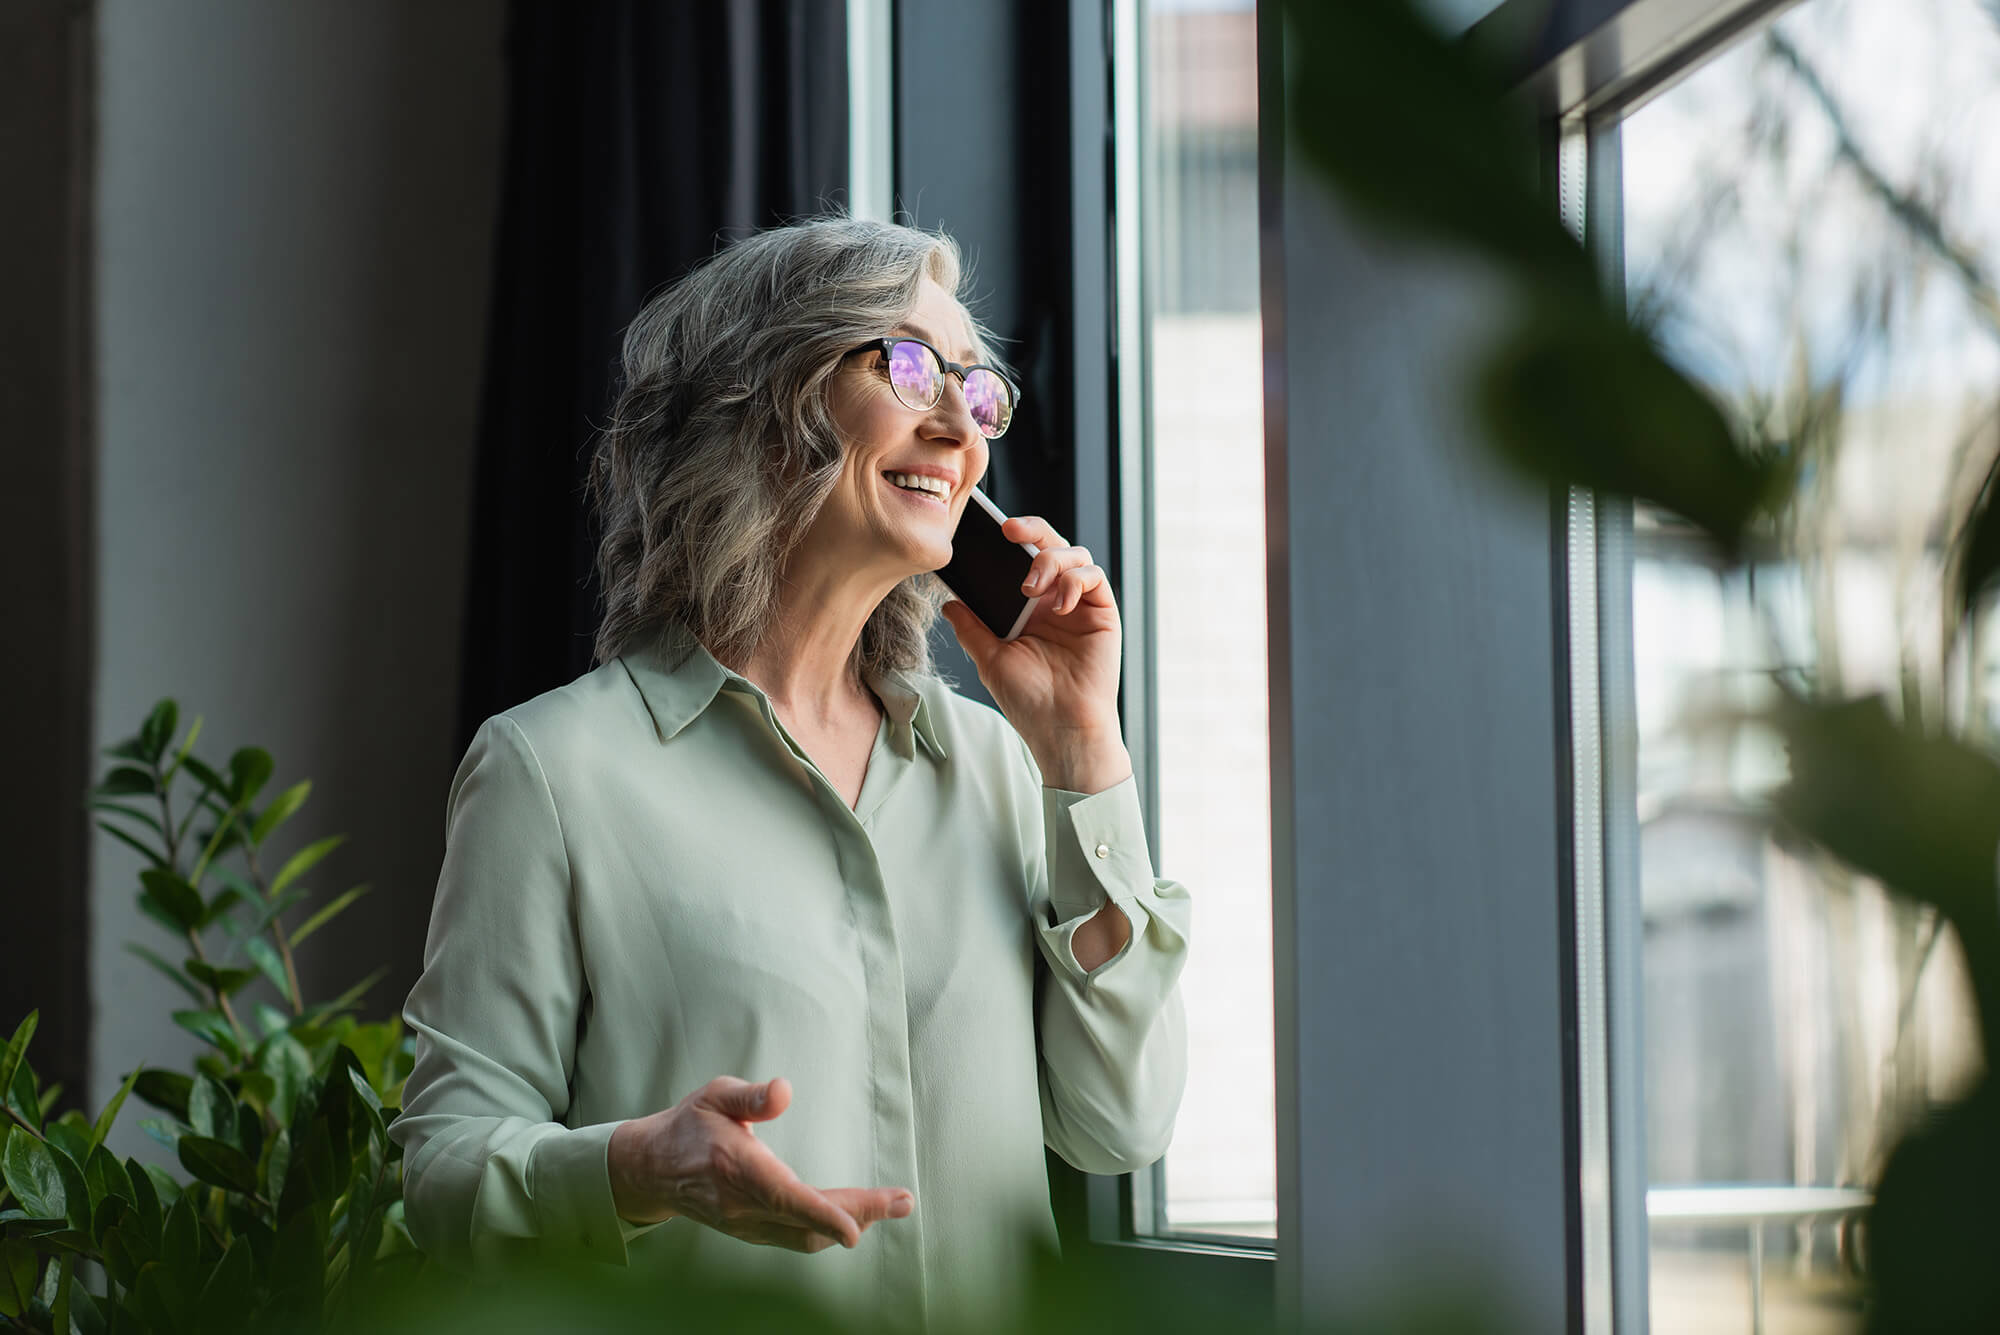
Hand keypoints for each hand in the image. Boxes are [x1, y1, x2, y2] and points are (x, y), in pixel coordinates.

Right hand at [608, 1076, 912, 1252]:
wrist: (652, 1169)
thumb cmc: (689, 1125)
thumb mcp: (713, 1095)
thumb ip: (749, 1096)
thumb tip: (783, 1090)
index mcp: (735, 1168)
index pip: (785, 1198)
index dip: (823, 1215)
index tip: (857, 1227)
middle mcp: (742, 1206)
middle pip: (807, 1222)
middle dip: (859, 1215)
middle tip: (904, 1202)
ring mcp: (746, 1225)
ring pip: (804, 1237)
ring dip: (849, 1224)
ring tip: (890, 1206)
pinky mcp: (751, 1232)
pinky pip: (796, 1238)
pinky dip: (828, 1229)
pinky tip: (855, 1216)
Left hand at [938, 515, 1129, 788]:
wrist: (1061, 729)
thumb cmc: (1029, 700)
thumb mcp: (990, 658)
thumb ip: (972, 627)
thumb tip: (949, 602)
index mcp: (1029, 607)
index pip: (1022, 559)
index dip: (1012, 539)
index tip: (989, 531)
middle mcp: (1056, 600)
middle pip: (1051, 545)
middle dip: (1032, 529)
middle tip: (1010, 531)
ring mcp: (1081, 605)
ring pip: (1074, 554)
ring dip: (1050, 560)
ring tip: (1031, 589)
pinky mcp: (1103, 613)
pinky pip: (1095, 577)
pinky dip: (1075, 580)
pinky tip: (1059, 604)